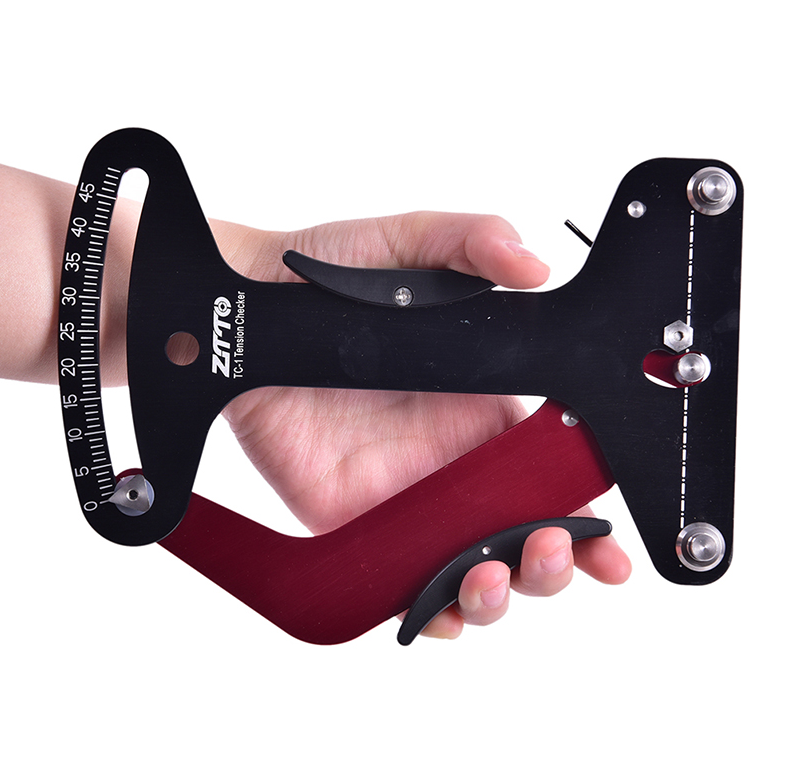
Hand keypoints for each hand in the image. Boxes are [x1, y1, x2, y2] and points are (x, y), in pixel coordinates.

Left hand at [218, 211, 630, 638]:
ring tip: (488, 577)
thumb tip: (534, 264)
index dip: (588, 509)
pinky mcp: (360, 524)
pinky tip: (438, 610)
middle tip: (550, 552)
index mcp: (487, 407)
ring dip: (498, 593)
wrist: (248, 315)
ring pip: (474, 569)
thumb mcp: (408, 243)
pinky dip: (429, 613)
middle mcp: (457, 462)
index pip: (558, 469)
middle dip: (555, 562)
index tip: (605, 534)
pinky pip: (402, 583)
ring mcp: (411, 499)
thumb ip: (472, 241)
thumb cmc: (331, 280)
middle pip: (528, 533)